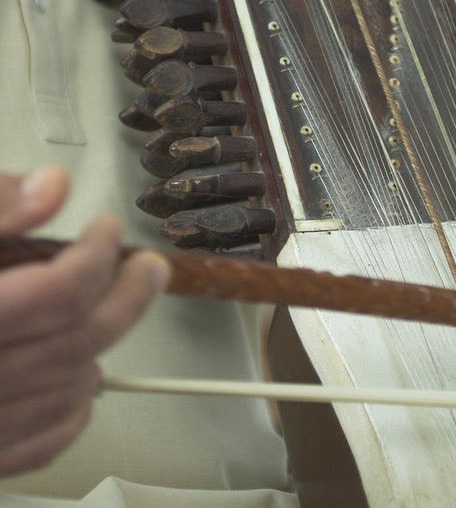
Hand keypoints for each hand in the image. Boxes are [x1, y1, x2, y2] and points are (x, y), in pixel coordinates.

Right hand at [0, 167, 170, 475]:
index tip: (109, 228)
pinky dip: (75, 408)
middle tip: (150, 266)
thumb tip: (50, 187)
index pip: (55, 290)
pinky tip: (81, 376)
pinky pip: (43, 441)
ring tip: (115, 309)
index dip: (97, 255)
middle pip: (76, 340)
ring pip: (68, 391)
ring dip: (105, 346)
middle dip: (128, 296)